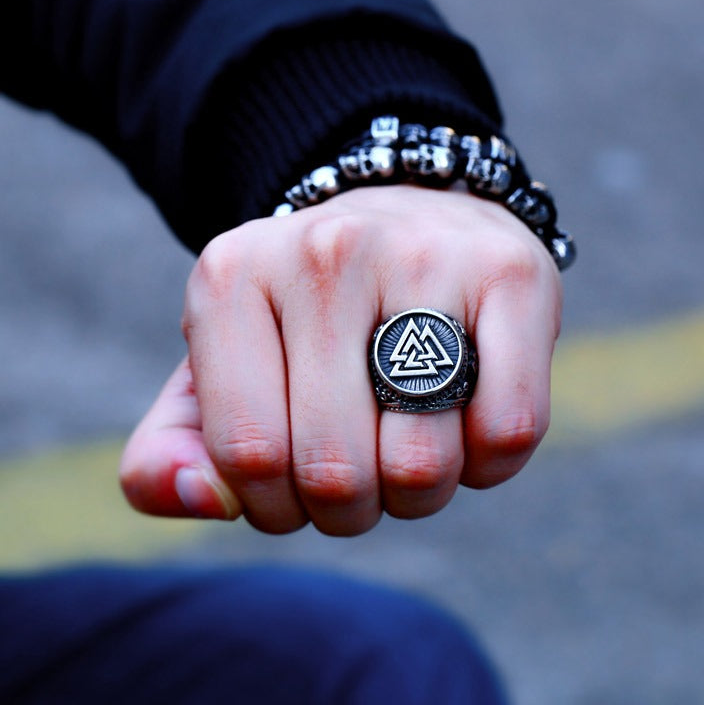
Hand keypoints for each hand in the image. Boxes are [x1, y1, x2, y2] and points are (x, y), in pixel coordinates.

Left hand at [120, 186, 561, 535]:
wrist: (408, 218)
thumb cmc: (310, 319)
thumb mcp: (222, 369)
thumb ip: (170, 452)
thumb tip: (205, 499)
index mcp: (232, 277)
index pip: (248, 458)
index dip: (277, 507)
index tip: (296, 482)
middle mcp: (325, 252)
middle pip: (337, 471)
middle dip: (350, 509)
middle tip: (360, 473)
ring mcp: (422, 254)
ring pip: (424, 464)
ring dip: (419, 493)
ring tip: (411, 445)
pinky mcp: (509, 272)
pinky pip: (508, 431)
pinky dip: (488, 464)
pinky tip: (469, 423)